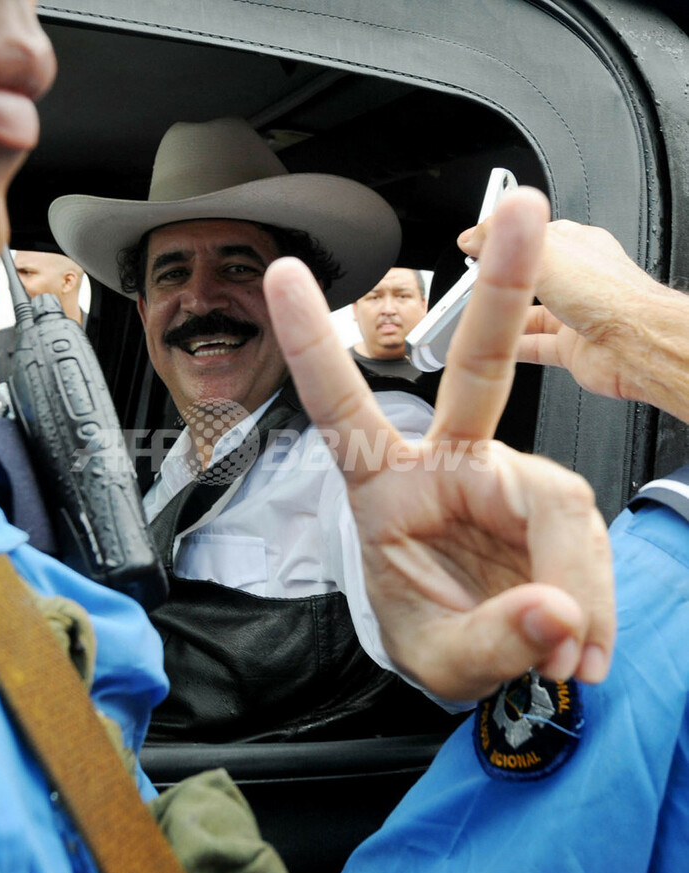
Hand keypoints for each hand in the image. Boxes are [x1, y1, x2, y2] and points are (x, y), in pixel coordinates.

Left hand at [263, 188, 613, 700]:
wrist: (471, 652)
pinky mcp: (545, 501)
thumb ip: (493, 637)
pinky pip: (584, 531)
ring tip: (572, 653)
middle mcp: (446, 463)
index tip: (282, 274)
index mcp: (383, 484)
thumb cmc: (426, 633)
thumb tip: (559, 611)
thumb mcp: (438, 656)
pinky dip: (594, 593)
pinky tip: (585, 638)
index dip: (309, 342)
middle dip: (505, 290)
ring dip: (577, 581)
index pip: (340, 406)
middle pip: (480, 370)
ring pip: (559, 499)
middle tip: (528, 212)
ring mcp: (501, 475)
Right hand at [458, 217, 688, 416]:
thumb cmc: (610, 297)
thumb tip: (474, 236)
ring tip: (479, 318)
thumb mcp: (545, 253)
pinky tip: (497, 348)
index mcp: (578, 247)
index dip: (504, 241)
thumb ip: (506, 243)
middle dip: (503, 283)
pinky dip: (514, 349)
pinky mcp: (571, 349)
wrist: (635, 346)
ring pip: (530, 316)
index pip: (533, 238)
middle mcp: (578, 282)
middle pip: (530, 279)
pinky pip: (535, 348)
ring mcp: (575, 317)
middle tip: (475, 285)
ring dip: (505, 319)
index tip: (474, 247)